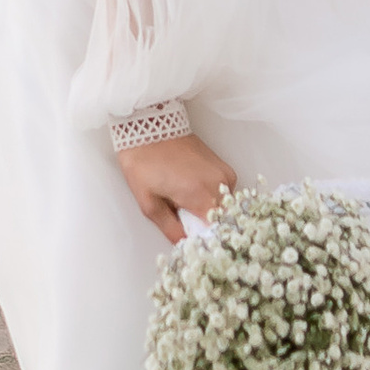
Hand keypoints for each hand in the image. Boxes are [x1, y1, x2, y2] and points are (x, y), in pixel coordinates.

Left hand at [116, 130, 236, 245]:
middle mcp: (220, 185)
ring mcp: (225, 174)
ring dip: (208, 211)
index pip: (216, 232)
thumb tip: (185, 244)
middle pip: (221, 220)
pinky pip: (224, 193)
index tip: (192, 242)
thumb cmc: (144, 162)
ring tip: (185, 203)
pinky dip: (211, 198)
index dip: (204, 241)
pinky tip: (192, 192)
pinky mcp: (224, 167)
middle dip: (205, 226)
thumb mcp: (148, 202)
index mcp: (201, 195)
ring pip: (224, 207)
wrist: (149, 126)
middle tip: (183, 220)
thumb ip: (170, 228)